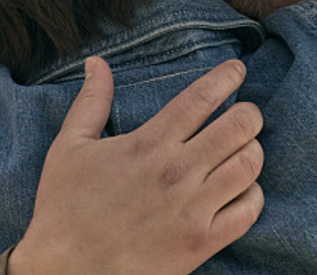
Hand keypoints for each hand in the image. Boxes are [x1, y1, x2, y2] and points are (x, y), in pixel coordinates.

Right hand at [8, 57, 263, 274]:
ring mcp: (191, 209)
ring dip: (252, 150)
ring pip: (250, 164)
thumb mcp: (69, 147)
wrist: (63, 271)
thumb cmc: (64, 208)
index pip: (202, 98)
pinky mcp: (200, 243)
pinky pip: (249, 210)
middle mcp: (176, 172)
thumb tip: (97, 62)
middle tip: (245, 114)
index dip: (227, 76)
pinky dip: (253, 194)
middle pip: (239, 126)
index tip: (237, 70)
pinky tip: (241, 189)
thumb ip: (91, 101)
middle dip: (248, 113)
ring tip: (243, 149)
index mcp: (148, 144)